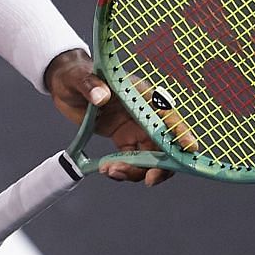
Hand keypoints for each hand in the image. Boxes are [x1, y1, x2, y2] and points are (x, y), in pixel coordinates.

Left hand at [44, 50, 174, 185]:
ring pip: (150, 157)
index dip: (180, 131)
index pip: (167, 114)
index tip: (189, 148)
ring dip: (136, 171)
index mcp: (142, 95)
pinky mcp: (125, 139)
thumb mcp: (79, 78)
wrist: (65, 84)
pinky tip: (107, 170)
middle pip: (165, 144)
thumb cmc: (76, 75)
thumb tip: (100, 96)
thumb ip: (91, 86)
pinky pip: (133, 160)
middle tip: (147, 180)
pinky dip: (124, 170)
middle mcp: (145, 114)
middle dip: (161, 165)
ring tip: (110, 171)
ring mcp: (136, 128)